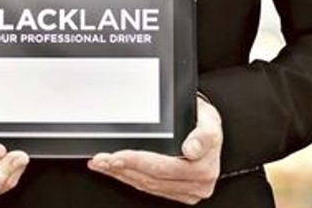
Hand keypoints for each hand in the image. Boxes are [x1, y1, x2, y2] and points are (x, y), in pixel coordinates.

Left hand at [87, 95, 222, 203]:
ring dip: (120, 174)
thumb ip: (203, 135)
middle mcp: (197, 184)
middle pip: (151, 178)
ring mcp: (186, 190)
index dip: (137, 162)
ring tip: (101, 162)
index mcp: (204, 168)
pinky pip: (147, 186)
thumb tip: (191, 149)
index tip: (117, 156)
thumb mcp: (209, 120)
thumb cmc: (205, 123)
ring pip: (146, 184)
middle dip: (122, 167)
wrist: (208, 130)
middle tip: (101, 159)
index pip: (163, 168)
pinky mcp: (176, 192)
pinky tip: (113, 169)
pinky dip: (127, 176)